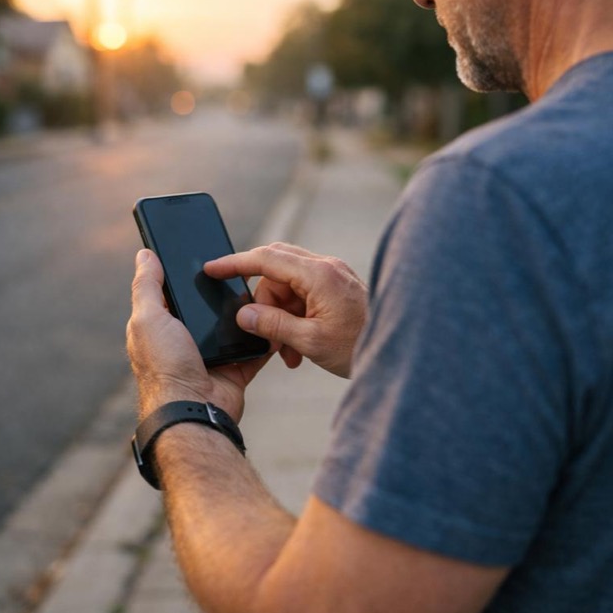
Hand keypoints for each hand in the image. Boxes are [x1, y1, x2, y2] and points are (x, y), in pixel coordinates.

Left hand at [127, 250, 270, 423]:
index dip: (188, 274)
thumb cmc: (164, 367)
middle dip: (224, 290)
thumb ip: (146, 285)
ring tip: (264, 288)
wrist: (195, 410)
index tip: (206, 251)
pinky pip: (256, 347)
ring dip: (249, 311)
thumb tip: (144, 253)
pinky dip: (266, 336)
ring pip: (236, 324)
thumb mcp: (148, 319)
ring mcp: (213, 354)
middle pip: (209, 306)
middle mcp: (186, 339)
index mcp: (162, 326)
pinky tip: (275, 317)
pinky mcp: (236, 367)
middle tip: (244, 267)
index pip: (175, 292)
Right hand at [205, 243, 367, 377]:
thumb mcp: (311, 342)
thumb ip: (273, 325)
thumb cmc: (360, 347)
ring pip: (288, 286)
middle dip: (263, 302)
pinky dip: (294, 317)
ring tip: (286, 353)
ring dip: (279, 316)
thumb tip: (244, 315)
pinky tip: (298, 349)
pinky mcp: (337, 288)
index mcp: (319, 274)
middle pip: (275, 269)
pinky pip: (304, 295)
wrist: (400, 354)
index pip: (266, 258)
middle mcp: (326, 267)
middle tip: (261, 332)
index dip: (235, 263)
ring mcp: (334, 276)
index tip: (211, 269)